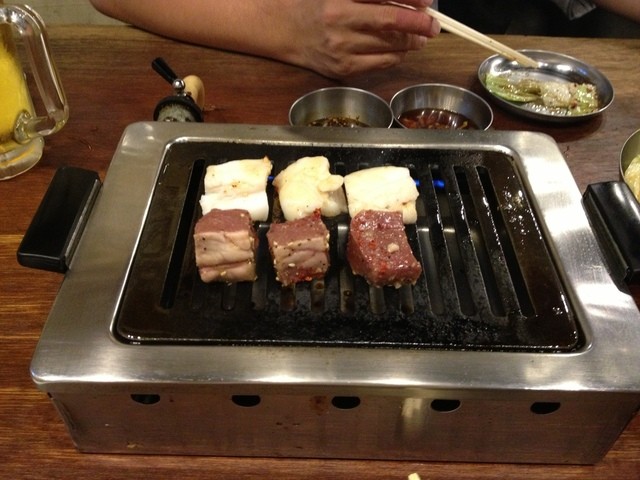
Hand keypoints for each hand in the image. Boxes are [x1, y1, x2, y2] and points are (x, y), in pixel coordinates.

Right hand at [284, 0, 440, 76]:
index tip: (427, 2)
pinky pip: (379, 64)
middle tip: (432, 25)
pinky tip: (401, 50)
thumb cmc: (314, 3)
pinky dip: (396, 56)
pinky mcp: (342, 68)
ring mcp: (341, 48)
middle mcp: (340, 22)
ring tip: (419, 38)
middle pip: (390, 23)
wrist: (283, 29)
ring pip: (389, 46)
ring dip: (411, 42)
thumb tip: (412, 2)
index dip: (410, 0)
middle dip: (418, 25)